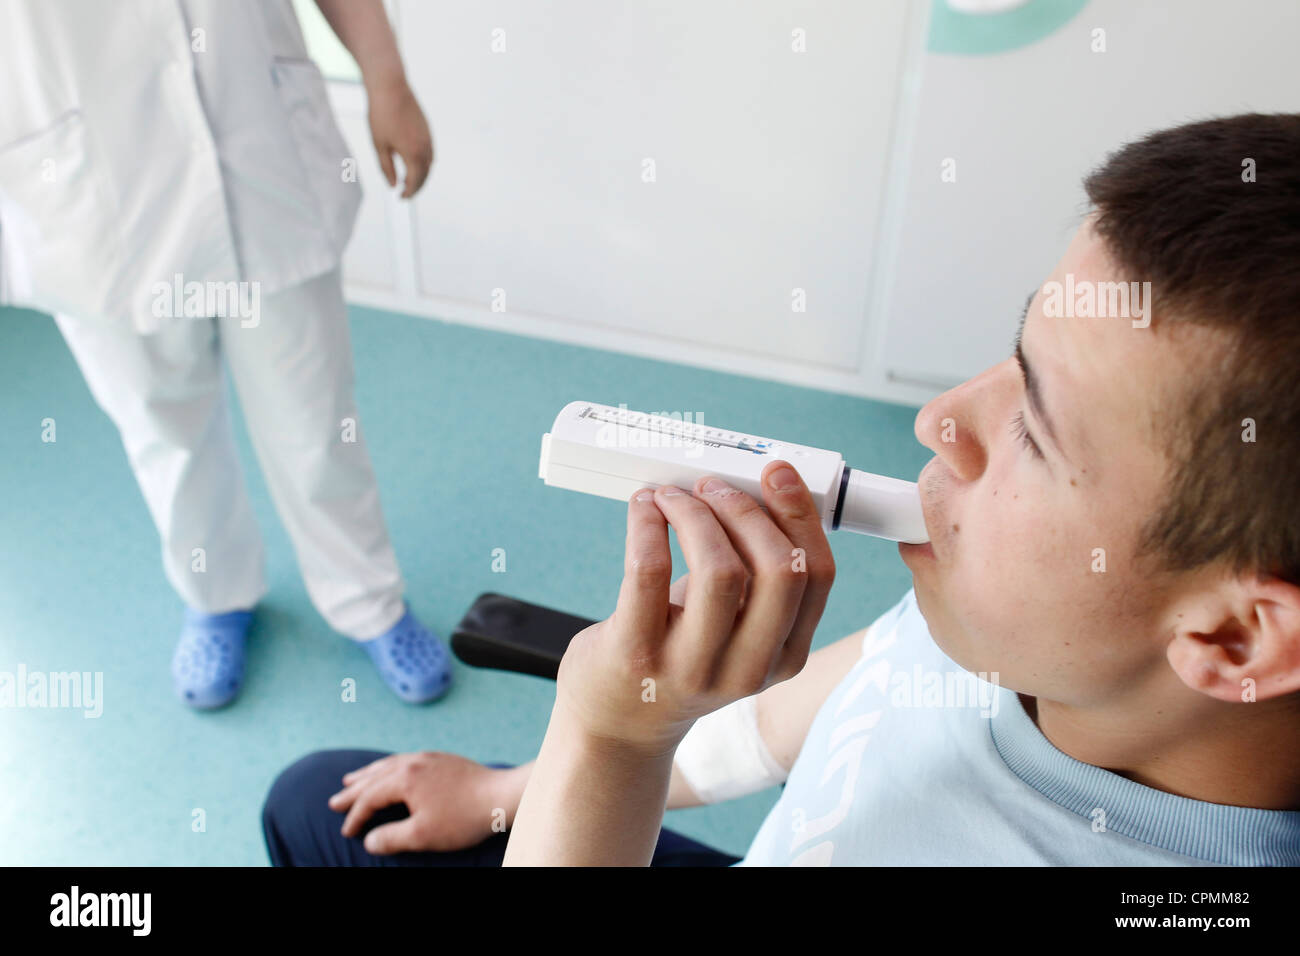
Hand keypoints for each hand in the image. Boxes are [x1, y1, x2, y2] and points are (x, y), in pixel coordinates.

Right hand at [328, 751, 517, 852]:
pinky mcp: (442, 758)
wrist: (502, 795)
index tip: (346, 832)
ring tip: (352, 778)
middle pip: (374, 776)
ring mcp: (428, 757)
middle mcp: (413, 762)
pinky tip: (391, 770)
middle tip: (334, 801)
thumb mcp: (422, 835)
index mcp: (405, 778)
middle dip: (353, 790)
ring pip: (389, 764)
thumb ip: (391, 838)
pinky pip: (405, 759)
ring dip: (369, 773)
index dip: (356, 816)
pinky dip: (389, 766)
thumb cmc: (463, 818)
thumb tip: (368, 841)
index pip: (370, 798)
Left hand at [366, 76, 432, 197]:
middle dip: (416, 186)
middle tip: (406, 193)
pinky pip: (430, 152)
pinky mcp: (427, 129)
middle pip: (425, 175)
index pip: (415, 181)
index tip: (401, 198)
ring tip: (409, 179)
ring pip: (429, 164)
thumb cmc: (381, 114)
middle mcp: (425, 148)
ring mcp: (428, 138)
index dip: (408, 192)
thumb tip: (393, 184)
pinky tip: (414, 162)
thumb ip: (387, 168)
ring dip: (422, 174)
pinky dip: (424, 162)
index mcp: (413, 154)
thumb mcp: (379, 145)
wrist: (390, 87)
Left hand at [553, 460, 834, 755]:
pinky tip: (644, 509)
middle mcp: (747, 669)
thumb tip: (760, 487)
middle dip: (747, 509)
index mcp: (785, 656)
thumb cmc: (682, 656)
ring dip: (696, 513)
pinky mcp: (636, 655)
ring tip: (672, 497)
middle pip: (780, 571)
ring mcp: (691, 667)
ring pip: (721, 571)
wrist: (620, 725)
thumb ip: (758, 574)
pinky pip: (649, 571)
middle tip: (712, 486)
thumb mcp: (738, 629)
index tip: (775, 473)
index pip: (818, 575)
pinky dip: (648, 524)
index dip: (800, 514)